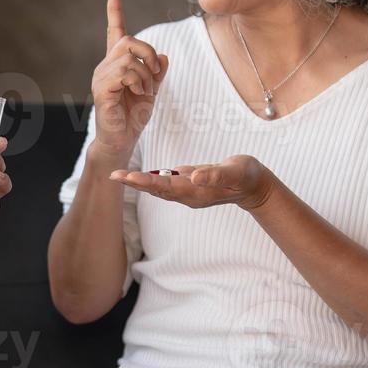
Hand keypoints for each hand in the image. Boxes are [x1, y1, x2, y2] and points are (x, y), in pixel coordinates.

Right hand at [91, 0, 166, 162]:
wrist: (122, 141)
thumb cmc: (133, 117)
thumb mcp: (152, 91)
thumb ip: (157, 73)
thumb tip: (164, 57)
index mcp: (117, 63)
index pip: (115, 31)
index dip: (114, 10)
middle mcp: (105, 66)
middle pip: (130, 41)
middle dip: (149, 53)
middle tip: (155, 74)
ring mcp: (101, 77)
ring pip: (129, 58)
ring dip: (146, 74)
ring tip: (145, 90)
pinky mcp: (102, 89)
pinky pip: (125, 73)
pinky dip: (138, 82)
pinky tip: (138, 93)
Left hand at [110, 154, 274, 211]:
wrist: (254, 186)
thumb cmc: (247, 176)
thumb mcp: (235, 172)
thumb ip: (217, 175)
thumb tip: (195, 176)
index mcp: (196, 191)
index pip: (165, 186)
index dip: (145, 181)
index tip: (128, 177)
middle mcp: (188, 194)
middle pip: (157, 189)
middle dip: (135, 183)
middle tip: (113, 175)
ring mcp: (188, 192)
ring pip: (159, 187)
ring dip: (139, 182)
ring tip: (120, 176)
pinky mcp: (190, 185)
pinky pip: (166, 183)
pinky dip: (151, 179)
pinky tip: (139, 176)